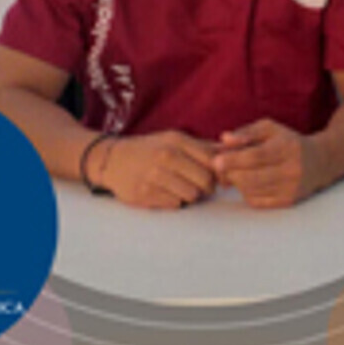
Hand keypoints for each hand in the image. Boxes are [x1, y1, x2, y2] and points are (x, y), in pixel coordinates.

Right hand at [99, 131, 216, 209]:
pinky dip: (174, 201)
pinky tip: (164, 192)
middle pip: (205, 181)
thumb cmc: (150, 150)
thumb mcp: (173, 139)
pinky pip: (174, 204)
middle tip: (199, 185)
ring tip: (180, 188)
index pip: (213, 161)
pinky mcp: (145, 194)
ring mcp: (154, 176)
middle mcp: (166, 156)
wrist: (112, 159)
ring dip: (190, 195)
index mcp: (176, 141)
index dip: (220, 172)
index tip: (217, 177)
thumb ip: (202, 147)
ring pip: (191, 196)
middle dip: (206, 187)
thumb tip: (231, 152)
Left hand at [212, 119, 326, 208]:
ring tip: (234, 171)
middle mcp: (291, 170)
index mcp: (287, 147)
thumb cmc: (287, 141)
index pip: (256, 156)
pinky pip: (257, 201)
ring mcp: (290, 189)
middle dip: (230, 173)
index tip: (216, 161)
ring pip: (251, 191)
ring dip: (236, 182)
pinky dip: (246, 191)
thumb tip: (224, 139)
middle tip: (220, 166)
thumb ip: (246, 133)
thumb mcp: (269, 129)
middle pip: (251, 177)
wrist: (318, 162)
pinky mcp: (287, 202)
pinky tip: (248, 181)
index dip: (234, 159)